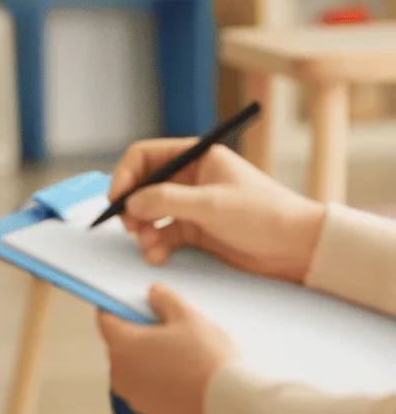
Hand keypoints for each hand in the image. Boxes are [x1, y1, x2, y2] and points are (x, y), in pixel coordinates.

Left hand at [97, 284, 239, 413]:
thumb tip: (152, 293)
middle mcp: (119, 372)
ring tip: (179, 349)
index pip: (106, 320)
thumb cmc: (207, 358)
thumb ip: (164, 299)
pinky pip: (144, 384)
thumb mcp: (188, 316)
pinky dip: (156, 375)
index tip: (131, 302)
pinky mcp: (147, 410)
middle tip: (166, 323)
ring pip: (132, 365)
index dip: (117, 307)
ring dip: (147, 355)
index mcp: (122, 345)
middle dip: (137, 331)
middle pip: (120, 342)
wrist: (229, 406)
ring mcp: (132, 394)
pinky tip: (182, 371)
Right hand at [110, 140, 326, 283]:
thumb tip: (129, 204)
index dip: (125, 176)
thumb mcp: (212, 204)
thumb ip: (167, 200)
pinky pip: (162, 235)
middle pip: (143, 187)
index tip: (117, 200)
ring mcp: (191, 206)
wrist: (297, 249)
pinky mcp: (195, 232)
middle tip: (130, 228)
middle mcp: (190, 179)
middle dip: (132, 208)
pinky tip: (157, 256)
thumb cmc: (264, 215)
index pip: (146, 156)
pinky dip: (155, 246)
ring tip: (148, 246)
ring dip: (142, 231)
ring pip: (150, 214)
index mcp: (196, 158)